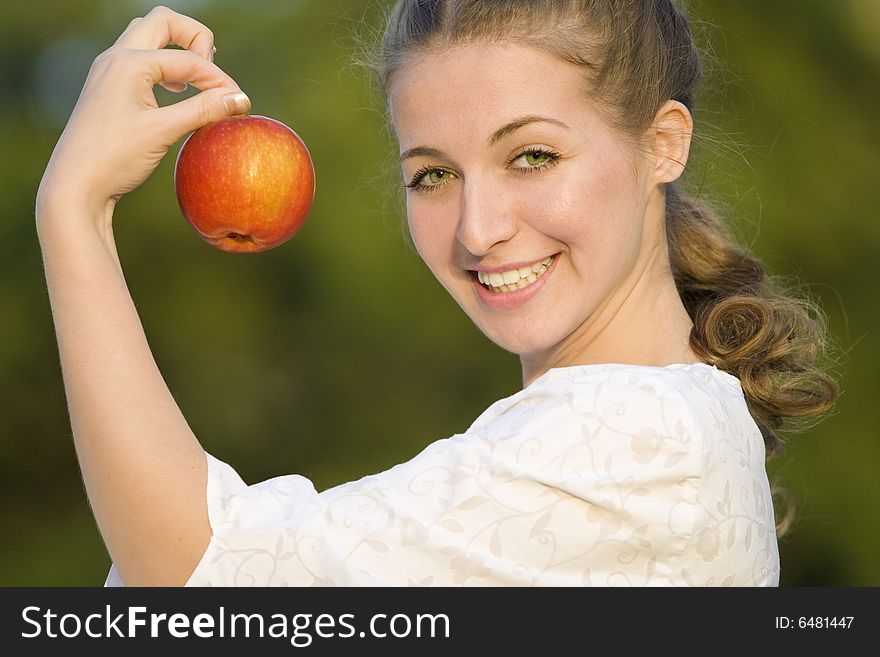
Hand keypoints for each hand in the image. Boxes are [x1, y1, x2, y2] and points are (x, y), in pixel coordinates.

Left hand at [37, 5, 249, 221]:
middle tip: (212, 75)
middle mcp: (116, 57)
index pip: (188, 58)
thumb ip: (203, 110)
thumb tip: (240, 99)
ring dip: (179, 51)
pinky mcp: (109, 86)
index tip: (238, 104)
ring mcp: (109, 69)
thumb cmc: (115, 158)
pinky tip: (176, 92)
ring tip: (198, 82)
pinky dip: (165, 67)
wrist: (75, 185)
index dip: (219, 79)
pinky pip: (142, 58)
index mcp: (129, 62)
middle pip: (164, 22)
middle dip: (196, 40)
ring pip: (150, 37)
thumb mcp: (163, 132)